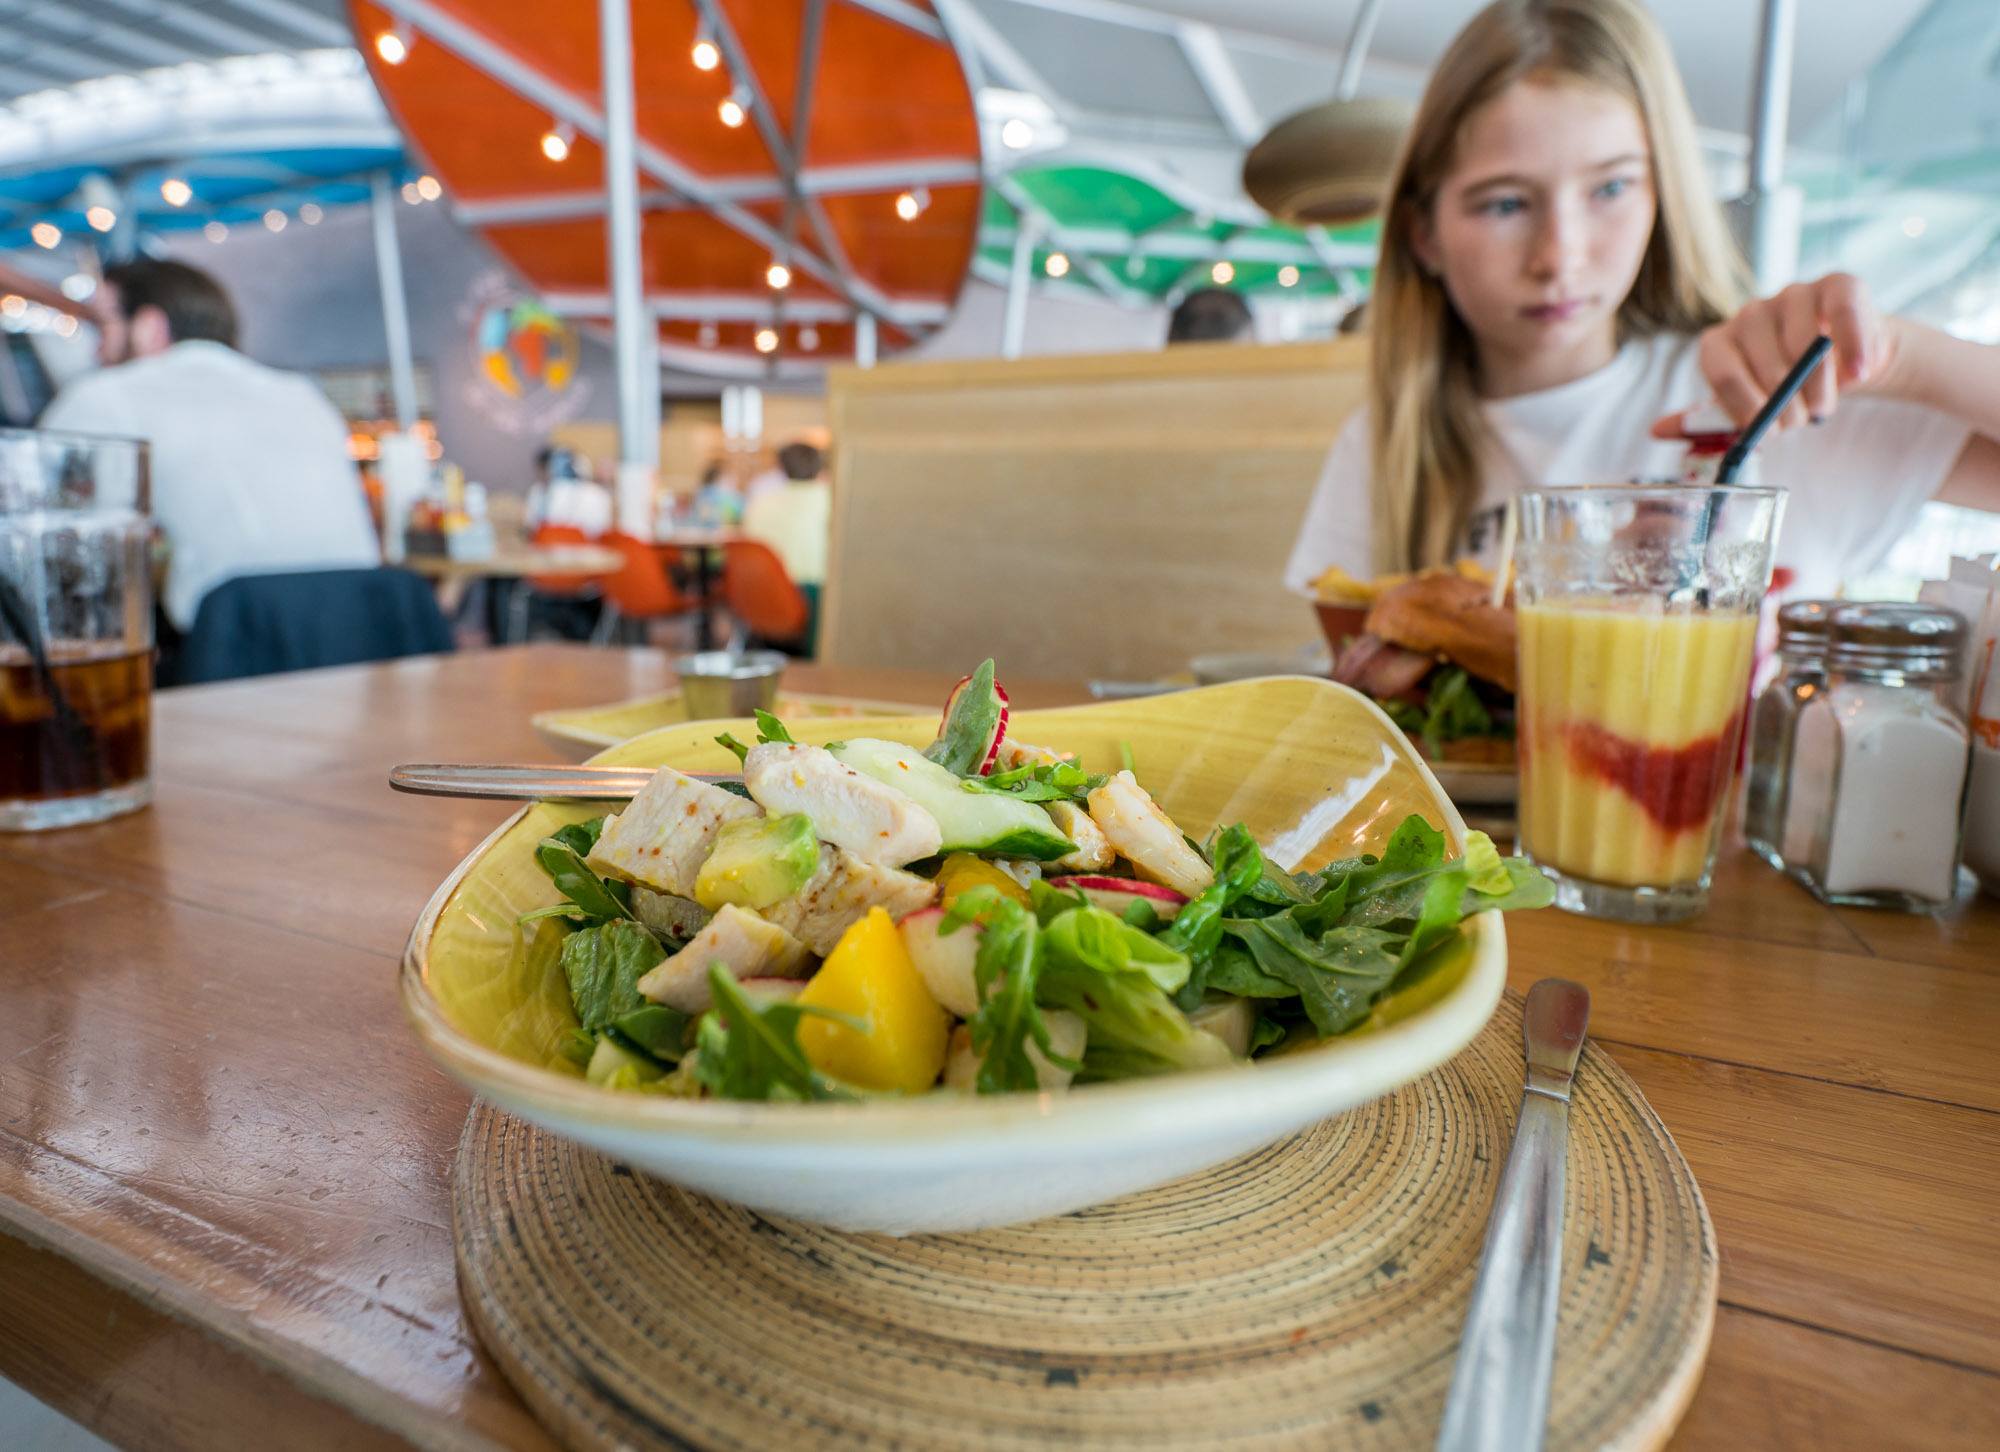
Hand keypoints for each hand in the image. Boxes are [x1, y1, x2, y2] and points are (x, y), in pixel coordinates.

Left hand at [1649, 273, 1897, 439]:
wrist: (1847, 364)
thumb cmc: (1789, 388)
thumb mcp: (1747, 406)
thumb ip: (1706, 420)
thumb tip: (1656, 430)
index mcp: (1721, 342)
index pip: (1721, 370)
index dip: (1744, 404)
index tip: (1765, 429)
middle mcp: (1750, 313)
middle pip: (1762, 358)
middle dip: (1783, 400)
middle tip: (1799, 422)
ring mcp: (1793, 294)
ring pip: (1801, 340)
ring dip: (1816, 384)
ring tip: (1823, 406)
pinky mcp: (1837, 286)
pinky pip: (1841, 311)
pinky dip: (1852, 345)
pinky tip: (1859, 373)